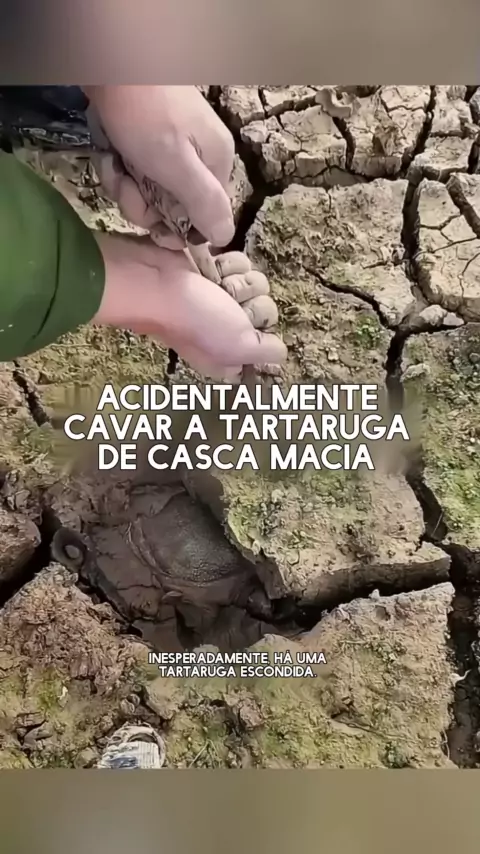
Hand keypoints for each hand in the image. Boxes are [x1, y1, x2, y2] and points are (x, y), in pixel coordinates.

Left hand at [84, 86, 235, 248]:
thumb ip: (202, 203)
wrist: (110, 61)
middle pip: (173, 207)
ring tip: (115, 163)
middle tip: (126, 183)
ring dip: (125, 186)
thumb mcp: (176, 165)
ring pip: (149, 192)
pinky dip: (119, 168)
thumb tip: (226, 238)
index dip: (176, 230)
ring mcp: (174, 149)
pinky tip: (109, 155)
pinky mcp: (149, 141)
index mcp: (217, 165)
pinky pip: (136, 172)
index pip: (204, 219)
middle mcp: (200, 160)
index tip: (153, 229)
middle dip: (143, 203)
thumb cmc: (145, 114)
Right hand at [93, 234, 286, 381]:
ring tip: (214, 284)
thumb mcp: (236, 346)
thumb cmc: (195, 320)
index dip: (261, 329)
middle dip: (250, 300)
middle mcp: (227, 328)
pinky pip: (241, 263)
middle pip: (266, 306)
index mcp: (230, 354)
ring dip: (237, 279)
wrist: (155, 281)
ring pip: (256, 282)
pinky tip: (210, 269)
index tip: (245, 326)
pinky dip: (227, 263)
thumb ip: (264, 353)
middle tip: (226, 303)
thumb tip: (280, 352)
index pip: (268, 340)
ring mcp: (221, 298)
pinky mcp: (214, 271)